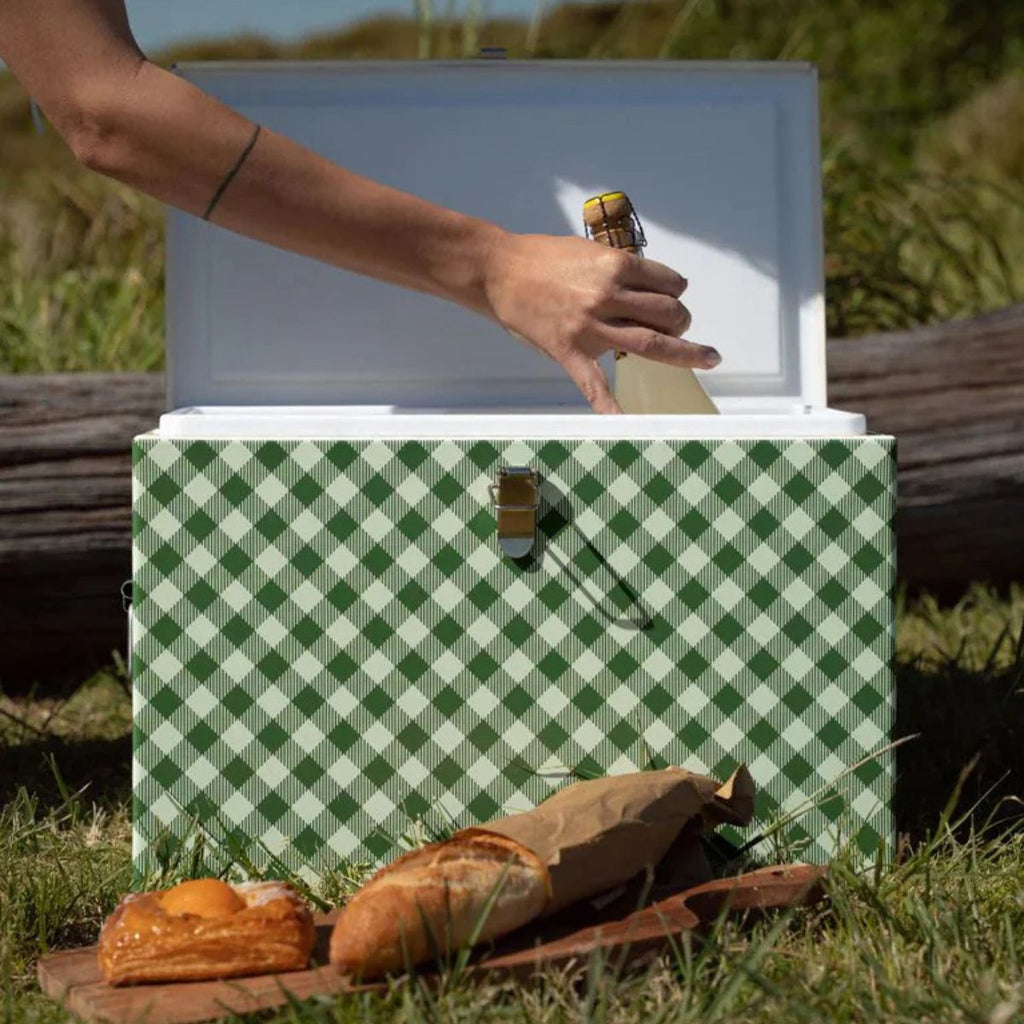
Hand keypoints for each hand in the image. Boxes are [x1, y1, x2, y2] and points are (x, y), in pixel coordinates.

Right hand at [481, 232, 720, 413]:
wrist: (499, 271)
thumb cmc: (543, 258)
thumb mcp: (590, 251)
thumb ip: (621, 270)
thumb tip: (650, 287)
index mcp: (616, 267)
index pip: (670, 282)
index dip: (677, 291)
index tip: (674, 296)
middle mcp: (609, 296)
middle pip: (669, 313)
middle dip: (682, 321)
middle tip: (679, 325)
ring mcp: (591, 327)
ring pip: (652, 342)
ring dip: (681, 350)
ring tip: (697, 356)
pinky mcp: (570, 351)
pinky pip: (594, 384)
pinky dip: (610, 406)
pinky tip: (625, 422)